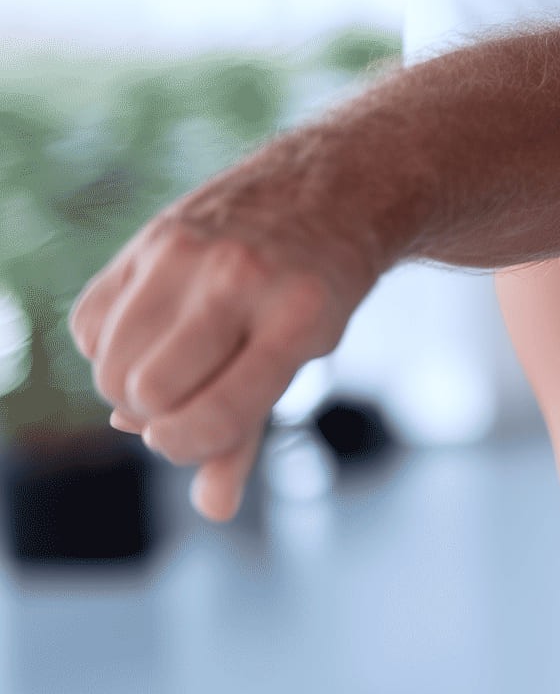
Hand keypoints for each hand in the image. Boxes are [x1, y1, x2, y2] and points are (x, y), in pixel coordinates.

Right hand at [70, 136, 387, 521]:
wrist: (336, 186)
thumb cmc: (319, 287)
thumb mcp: (308, 355)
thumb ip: (250, 430)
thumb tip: (214, 507)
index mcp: (297, 319)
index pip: (212, 417)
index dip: (186, 446)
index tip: (191, 437)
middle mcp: (242, 280)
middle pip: (145, 395)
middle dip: (156, 415)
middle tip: (190, 393)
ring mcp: (191, 252)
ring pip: (109, 364)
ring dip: (128, 384)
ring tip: (176, 361)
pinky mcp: (152, 236)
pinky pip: (89, 324)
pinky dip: (108, 343)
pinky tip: (155, 325)